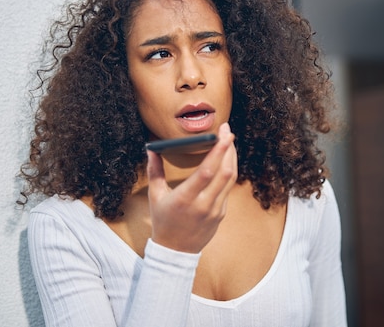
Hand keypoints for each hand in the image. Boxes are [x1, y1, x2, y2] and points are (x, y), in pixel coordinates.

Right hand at [146, 123, 236, 252]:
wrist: (175, 252)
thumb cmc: (163, 222)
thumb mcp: (155, 196)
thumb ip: (154, 171)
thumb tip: (151, 149)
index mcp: (186, 198)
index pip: (208, 171)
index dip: (219, 150)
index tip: (223, 133)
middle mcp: (204, 204)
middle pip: (225, 172)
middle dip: (229, 149)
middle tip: (227, 131)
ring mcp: (215, 210)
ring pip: (231, 179)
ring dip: (232, 158)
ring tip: (229, 143)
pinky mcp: (221, 213)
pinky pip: (228, 189)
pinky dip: (228, 172)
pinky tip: (226, 161)